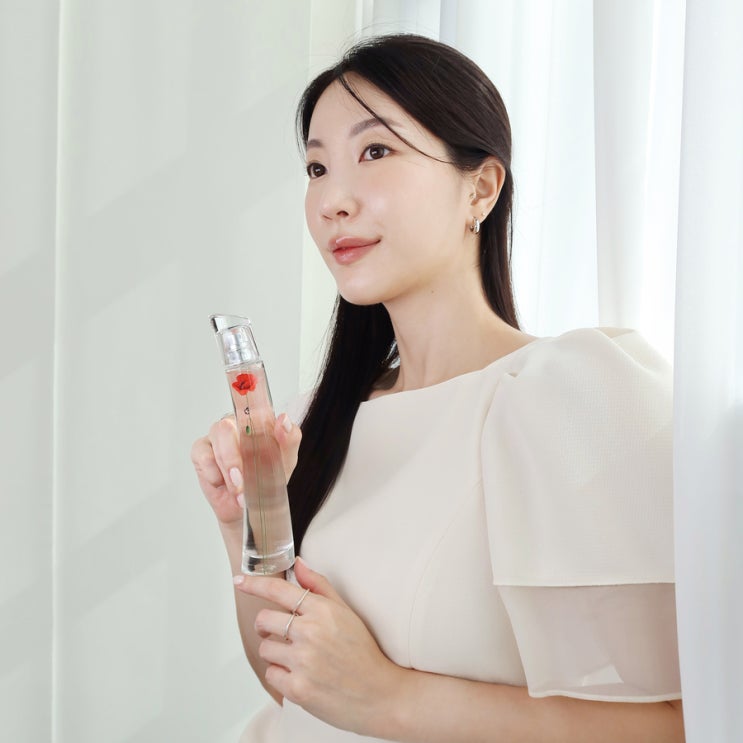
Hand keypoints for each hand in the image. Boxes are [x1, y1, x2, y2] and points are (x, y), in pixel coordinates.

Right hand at [190, 412, 301, 526]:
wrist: (251, 507)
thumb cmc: (267, 480)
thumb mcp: (285, 462)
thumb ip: (289, 440)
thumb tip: (283, 420)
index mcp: (257, 421)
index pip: (254, 408)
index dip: (255, 415)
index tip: (261, 434)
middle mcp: (235, 424)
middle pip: (227, 426)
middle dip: (234, 457)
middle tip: (242, 480)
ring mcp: (217, 436)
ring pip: (216, 439)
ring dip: (227, 468)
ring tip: (238, 489)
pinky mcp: (201, 451)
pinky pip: (203, 456)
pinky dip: (213, 473)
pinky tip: (222, 483)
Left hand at [235, 557, 404, 735]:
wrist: (380, 694)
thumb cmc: (363, 652)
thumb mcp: (346, 611)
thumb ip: (318, 586)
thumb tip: (298, 564)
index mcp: (322, 611)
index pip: (279, 590)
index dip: (254, 584)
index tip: (239, 581)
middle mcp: (311, 633)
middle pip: (264, 619)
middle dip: (267, 625)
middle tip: (281, 632)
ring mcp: (303, 662)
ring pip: (265, 648)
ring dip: (276, 653)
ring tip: (299, 658)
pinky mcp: (298, 689)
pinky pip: (271, 675)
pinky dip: (281, 675)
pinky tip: (301, 675)